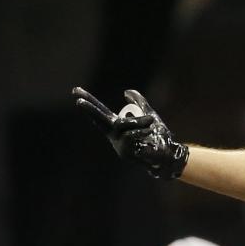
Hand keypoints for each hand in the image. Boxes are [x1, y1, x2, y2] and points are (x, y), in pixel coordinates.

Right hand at [72, 87, 187, 179]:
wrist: (169, 154)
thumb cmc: (158, 136)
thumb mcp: (149, 114)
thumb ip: (139, 103)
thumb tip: (125, 92)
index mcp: (118, 127)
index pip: (101, 113)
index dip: (90, 102)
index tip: (75, 91)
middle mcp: (114, 136)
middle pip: (100, 119)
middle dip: (90, 110)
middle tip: (78, 101)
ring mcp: (118, 145)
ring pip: (122, 125)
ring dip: (138, 121)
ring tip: (151, 121)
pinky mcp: (125, 153)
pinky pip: (130, 135)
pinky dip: (142, 130)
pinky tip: (150, 131)